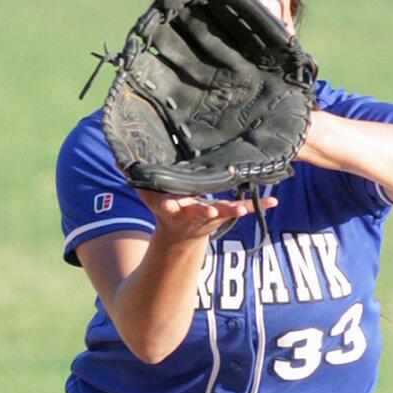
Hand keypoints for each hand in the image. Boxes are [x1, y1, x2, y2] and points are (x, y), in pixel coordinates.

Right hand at [134, 189, 278, 241]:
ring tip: (244, 209)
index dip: (167, 205)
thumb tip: (118, 159)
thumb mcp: (149, 197)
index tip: (168, 205)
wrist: (183, 233)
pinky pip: (244, 207)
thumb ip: (137, 180)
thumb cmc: (167, 207)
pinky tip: (274, 201)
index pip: (168, 206)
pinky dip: (259, 204)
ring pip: (224, 212)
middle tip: (210, 211)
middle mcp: (193, 213)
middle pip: (199, 212)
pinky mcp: (226, 212)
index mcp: (174, 208)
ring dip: (234, 210)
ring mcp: (211, 215)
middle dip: (204, 211)